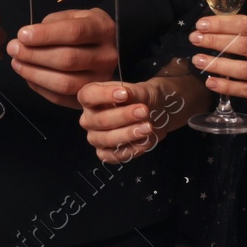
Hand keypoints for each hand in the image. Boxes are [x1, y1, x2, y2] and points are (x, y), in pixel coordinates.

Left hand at [6, 8, 118, 107]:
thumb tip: (26, 39)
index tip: (22, 34)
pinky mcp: (90, 98)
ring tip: (16, 62)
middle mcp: (107, 57)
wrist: (106, 48)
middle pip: (68, 60)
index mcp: (104, 29)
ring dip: (34, 74)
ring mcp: (101, 81)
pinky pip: (61, 98)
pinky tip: (27, 75)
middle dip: (34, 55)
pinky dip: (39, 87)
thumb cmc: (84, 28)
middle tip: (13, 48)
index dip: (45, 35)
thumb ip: (52, 24)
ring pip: (64, 83)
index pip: (74, 33)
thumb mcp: (74, 16)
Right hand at [77, 77, 200, 163]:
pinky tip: (147, 142)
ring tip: (148, 128)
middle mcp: (90, 117)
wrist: (159, 111)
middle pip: (96, 121)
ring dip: (126, 136)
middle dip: (121, 117)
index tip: (126, 92)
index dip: (103, 95)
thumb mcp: (146, 89)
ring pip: (103, 141)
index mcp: (93, 96)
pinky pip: (113, 157)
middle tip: (145, 112)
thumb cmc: (149, 97)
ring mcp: (97, 137)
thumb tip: (126, 93)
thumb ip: (135, 92)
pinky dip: (130, 150)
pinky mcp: (107, 153)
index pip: (87, 95)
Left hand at [189, 14, 246, 110]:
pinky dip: (227, 86)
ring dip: (217, 64)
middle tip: (194, 39)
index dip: (222, 24)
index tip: (201, 24)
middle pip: (245, 45)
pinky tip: (211, 82)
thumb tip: (211, 27)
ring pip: (244, 70)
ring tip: (197, 60)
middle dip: (215, 41)